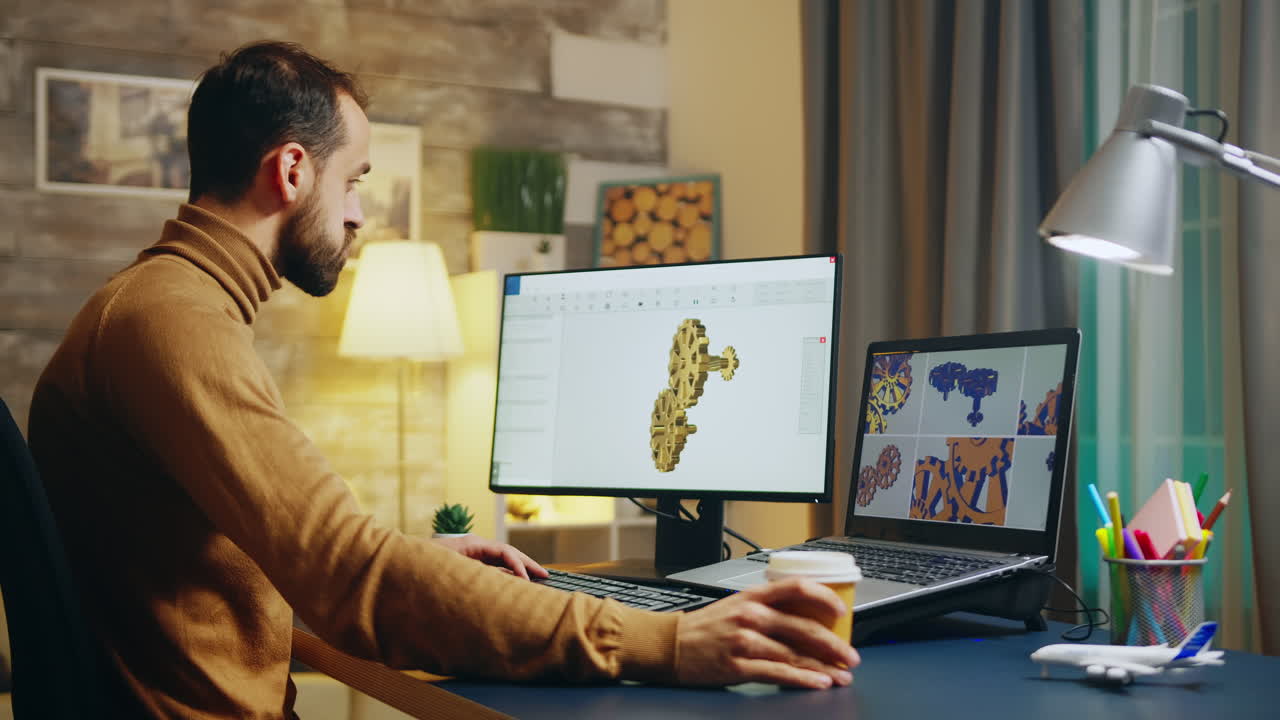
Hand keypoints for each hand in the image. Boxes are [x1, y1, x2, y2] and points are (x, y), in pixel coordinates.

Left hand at [431, 534, 547, 579]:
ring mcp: (471, 555)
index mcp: (471, 544)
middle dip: (526, 564)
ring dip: (519, 569)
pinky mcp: (467, 565)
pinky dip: (506, 574)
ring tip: (537, 579)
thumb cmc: (420, 568)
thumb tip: (506, 578)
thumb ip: (479, 575)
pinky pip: (492, 568)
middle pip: (507, 552)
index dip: (518, 565)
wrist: (398, 567)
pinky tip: (515, 584)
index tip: (527, 580)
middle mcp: (473, 547)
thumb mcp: (452, 571)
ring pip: (501, 560)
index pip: (503, 551)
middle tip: (546, 576)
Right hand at [675, 578, 858, 688]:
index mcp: (752, 595)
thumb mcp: (735, 604)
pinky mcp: (738, 667)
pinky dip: (803, 680)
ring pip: (796, 654)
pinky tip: (819, 682)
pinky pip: (779, 673)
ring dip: (825, 667)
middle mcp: (751, 615)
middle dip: (834, 644)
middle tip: (851, 655)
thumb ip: (765, 608)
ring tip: (842, 675)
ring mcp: (745, 641)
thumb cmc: (703, 626)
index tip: (841, 610)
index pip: (796, 588)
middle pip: (804, 627)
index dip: (824, 598)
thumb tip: (803, 619)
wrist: (668, 644)